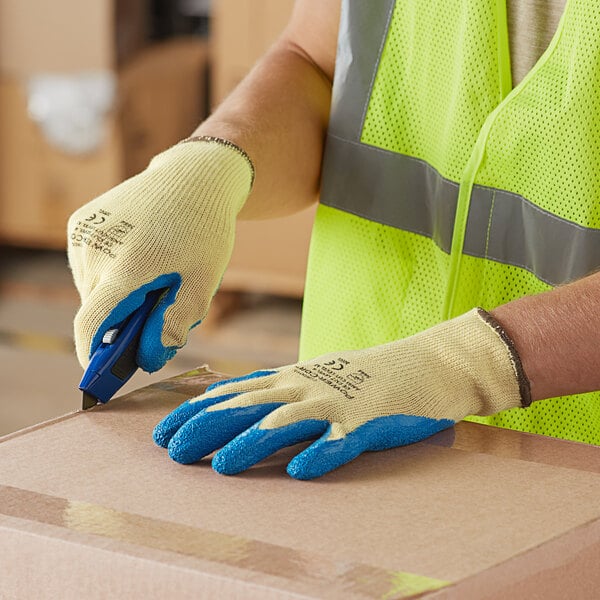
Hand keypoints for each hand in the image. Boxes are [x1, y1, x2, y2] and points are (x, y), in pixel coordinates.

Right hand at [68, 138, 252, 371]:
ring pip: (90, 288)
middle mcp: (94, 248)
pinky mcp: (80, 222)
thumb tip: (147, 359)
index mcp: (126, 266)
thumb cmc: (204, 232)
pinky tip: (138, 257)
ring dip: (115, 297)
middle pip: (95, 309)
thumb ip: (174, 324)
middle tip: (159, 309)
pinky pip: (88, 266)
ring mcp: (83, 233)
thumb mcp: (201, 283)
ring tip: (154, 276)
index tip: (101, 376)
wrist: (193, 177)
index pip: (92, 326)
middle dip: (122, 322)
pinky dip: (108, 274)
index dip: (94, 356)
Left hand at [153, 309, 529, 478]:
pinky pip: (342, 440)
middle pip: (250, 406)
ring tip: (222, 467)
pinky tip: (300, 471)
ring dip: (252, 443)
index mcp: (292, 379)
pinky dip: (320, 453)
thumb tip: (236, 400)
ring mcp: (338, 403)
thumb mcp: (315, 376)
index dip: (197, 412)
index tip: (164, 432)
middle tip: (173, 452)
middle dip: (208, 428)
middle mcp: (307, 388)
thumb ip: (279, 389)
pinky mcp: (369, 422)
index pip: (235, 393)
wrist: (426, 363)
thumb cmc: (367, 375)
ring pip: (287, 422)